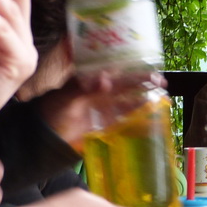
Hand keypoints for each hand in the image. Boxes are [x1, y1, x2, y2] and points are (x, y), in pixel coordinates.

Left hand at [38, 72, 169, 150]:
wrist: (44, 139)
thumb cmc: (51, 112)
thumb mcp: (66, 97)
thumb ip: (85, 88)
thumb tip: (107, 79)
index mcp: (92, 80)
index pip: (117, 70)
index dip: (133, 67)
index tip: (149, 67)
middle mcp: (101, 92)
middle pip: (127, 85)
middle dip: (145, 83)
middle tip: (162, 83)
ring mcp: (105, 108)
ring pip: (130, 102)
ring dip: (145, 101)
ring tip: (162, 101)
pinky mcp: (107, 125)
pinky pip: (126, 121)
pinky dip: (138, 121)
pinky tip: (151, 121)